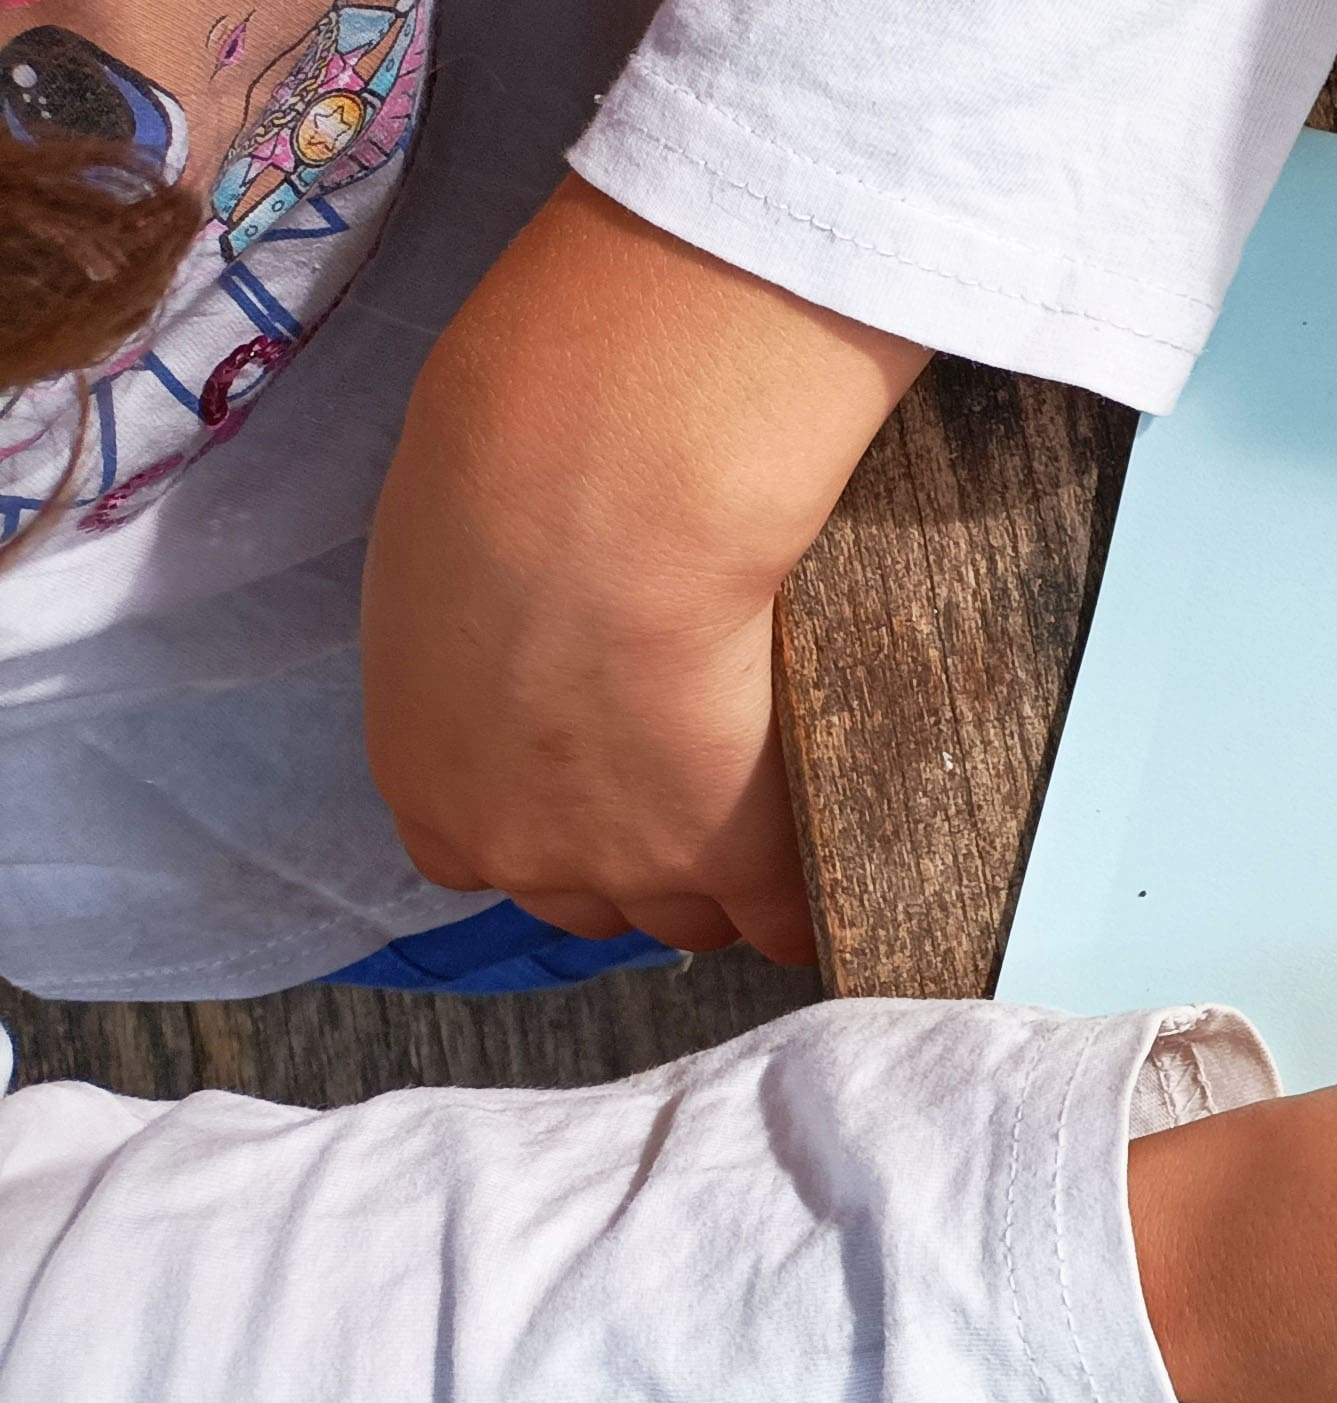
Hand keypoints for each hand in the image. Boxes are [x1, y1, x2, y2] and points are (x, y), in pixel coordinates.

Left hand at [362, 178, 925, 961]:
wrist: (602, 501)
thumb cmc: (507, 482)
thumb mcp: (448, 560)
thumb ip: (475, 628)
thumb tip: (529, 604)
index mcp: (427, 779)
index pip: (486, 853)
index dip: (553, 818)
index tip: (599, 782)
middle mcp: (514, 846)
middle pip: (589, 900)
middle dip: (636, 859)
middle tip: (696, 795)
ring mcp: (628, 864)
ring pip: (690, 915)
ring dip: (728, 883)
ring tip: (782, 824)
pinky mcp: (737, 858)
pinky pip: (785, 921)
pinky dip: (810, 906)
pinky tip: (844, 872)